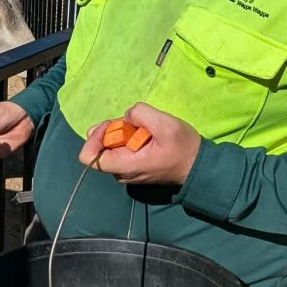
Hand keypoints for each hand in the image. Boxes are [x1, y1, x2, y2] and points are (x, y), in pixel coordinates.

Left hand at [78, 103, 200, 184]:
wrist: (198, 166)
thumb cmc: (182, 147)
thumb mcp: (165, 124)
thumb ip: (140, 114)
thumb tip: (126, 116)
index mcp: (124, 166)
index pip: (88, 157)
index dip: (95, 136)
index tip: (113, 124)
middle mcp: (120, 172)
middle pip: (99, 147)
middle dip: (113, 129)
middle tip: (135, 124)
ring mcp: (126, 171)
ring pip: (111, 146)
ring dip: (123, 132)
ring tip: (145, 130)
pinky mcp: (133, 166)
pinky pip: (121, 149)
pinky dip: (129, 138)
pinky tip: (146, 136)